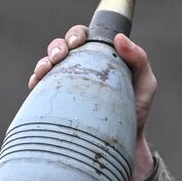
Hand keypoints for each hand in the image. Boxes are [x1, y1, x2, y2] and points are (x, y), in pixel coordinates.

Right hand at [28, 25, 156, 180]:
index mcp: (97, 57)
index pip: (82, 37)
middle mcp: (78, 68)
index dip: (76, 34)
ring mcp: (65, 87)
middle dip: (56, 46)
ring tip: (46, 70)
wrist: (125, 146)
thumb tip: (119, 38)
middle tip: (61, 56)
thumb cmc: (136, 112)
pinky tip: (37, 84)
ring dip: (43, 63)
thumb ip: (139, 59)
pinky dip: (35, 83)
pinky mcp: (56, 106)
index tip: (78, 43)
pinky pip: (39, 91)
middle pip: (60, 47)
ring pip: (46, 65)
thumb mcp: (145, 84)